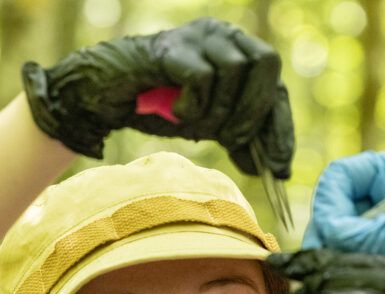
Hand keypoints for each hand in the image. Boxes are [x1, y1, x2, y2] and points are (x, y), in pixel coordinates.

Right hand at [21, 17, 293, 177]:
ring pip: (234, 70)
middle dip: (253, 111)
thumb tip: (275, 167)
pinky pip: (201, 77)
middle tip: (230, 140)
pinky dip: (193, 106)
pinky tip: (177, 115)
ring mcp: (196, 35)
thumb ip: (238, 136)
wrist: (104, 98)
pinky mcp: (172, 47)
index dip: (280, 125)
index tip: (280, 165)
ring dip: (217, 112)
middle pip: (266, 63)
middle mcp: (221, 34)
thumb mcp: (207, 125)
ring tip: (194, 126)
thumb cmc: (155, 108)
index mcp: (236, 49)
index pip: (274, 83)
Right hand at [302, 151, 384, 293]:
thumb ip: (376, 233)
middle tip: (323, 272)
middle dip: (325, 244)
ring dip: (340, 267)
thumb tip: (331, 243)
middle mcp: (381, 202)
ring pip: (342, 250)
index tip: (333, 235)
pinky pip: (361, 272)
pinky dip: (357, 283)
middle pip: (332, 218)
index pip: (336, 183)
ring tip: (343, 286)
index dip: (326, 207)